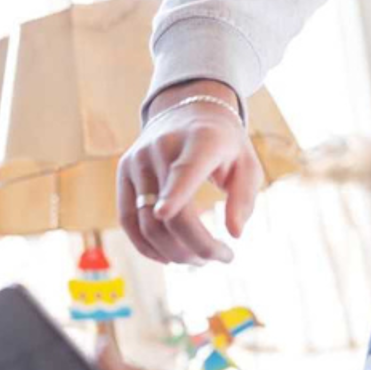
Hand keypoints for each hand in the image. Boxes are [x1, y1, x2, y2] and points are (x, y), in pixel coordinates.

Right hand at [117, 80, 265, 264]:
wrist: (188, 110)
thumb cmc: (224, 144)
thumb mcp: (247, 163)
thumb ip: (244, 197)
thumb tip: (235, 234)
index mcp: (200, 141)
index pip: (184, 169)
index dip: (174, 191)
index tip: (164, 213)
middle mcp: (162, 148)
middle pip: (168, 212)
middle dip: (194, 246)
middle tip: (218, 258)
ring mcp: (137, 161)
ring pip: (145, 222)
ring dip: (172, 252)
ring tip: (198, 259)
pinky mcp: (123, 173)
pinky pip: (127, 220)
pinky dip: (146, 245)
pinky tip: (168, 257)